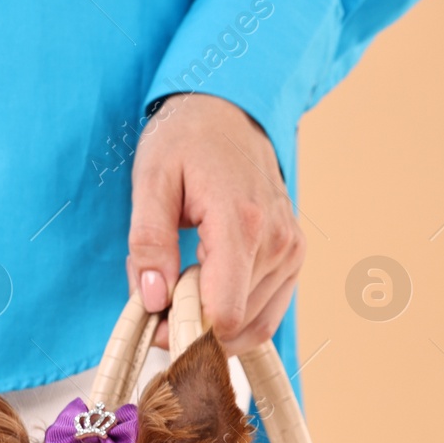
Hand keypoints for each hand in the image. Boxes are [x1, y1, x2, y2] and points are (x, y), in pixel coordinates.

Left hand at [126, 94, 304, 353]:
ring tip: (184, 286)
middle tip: (160, 299)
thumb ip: (148, 243)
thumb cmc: (187, 139)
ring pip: (255, 325)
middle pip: (237, 325)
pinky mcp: (295, 256)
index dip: (185, 330)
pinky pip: (269, 312)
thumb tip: (152, 299)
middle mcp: (277, 243)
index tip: (154, 319)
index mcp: (241, 224)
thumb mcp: (151, 180)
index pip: (224, 314)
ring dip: (215, 324)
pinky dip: (237, 316)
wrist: (230, 111)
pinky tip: (209, 288)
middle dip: (195, 326)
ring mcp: (291, 252)